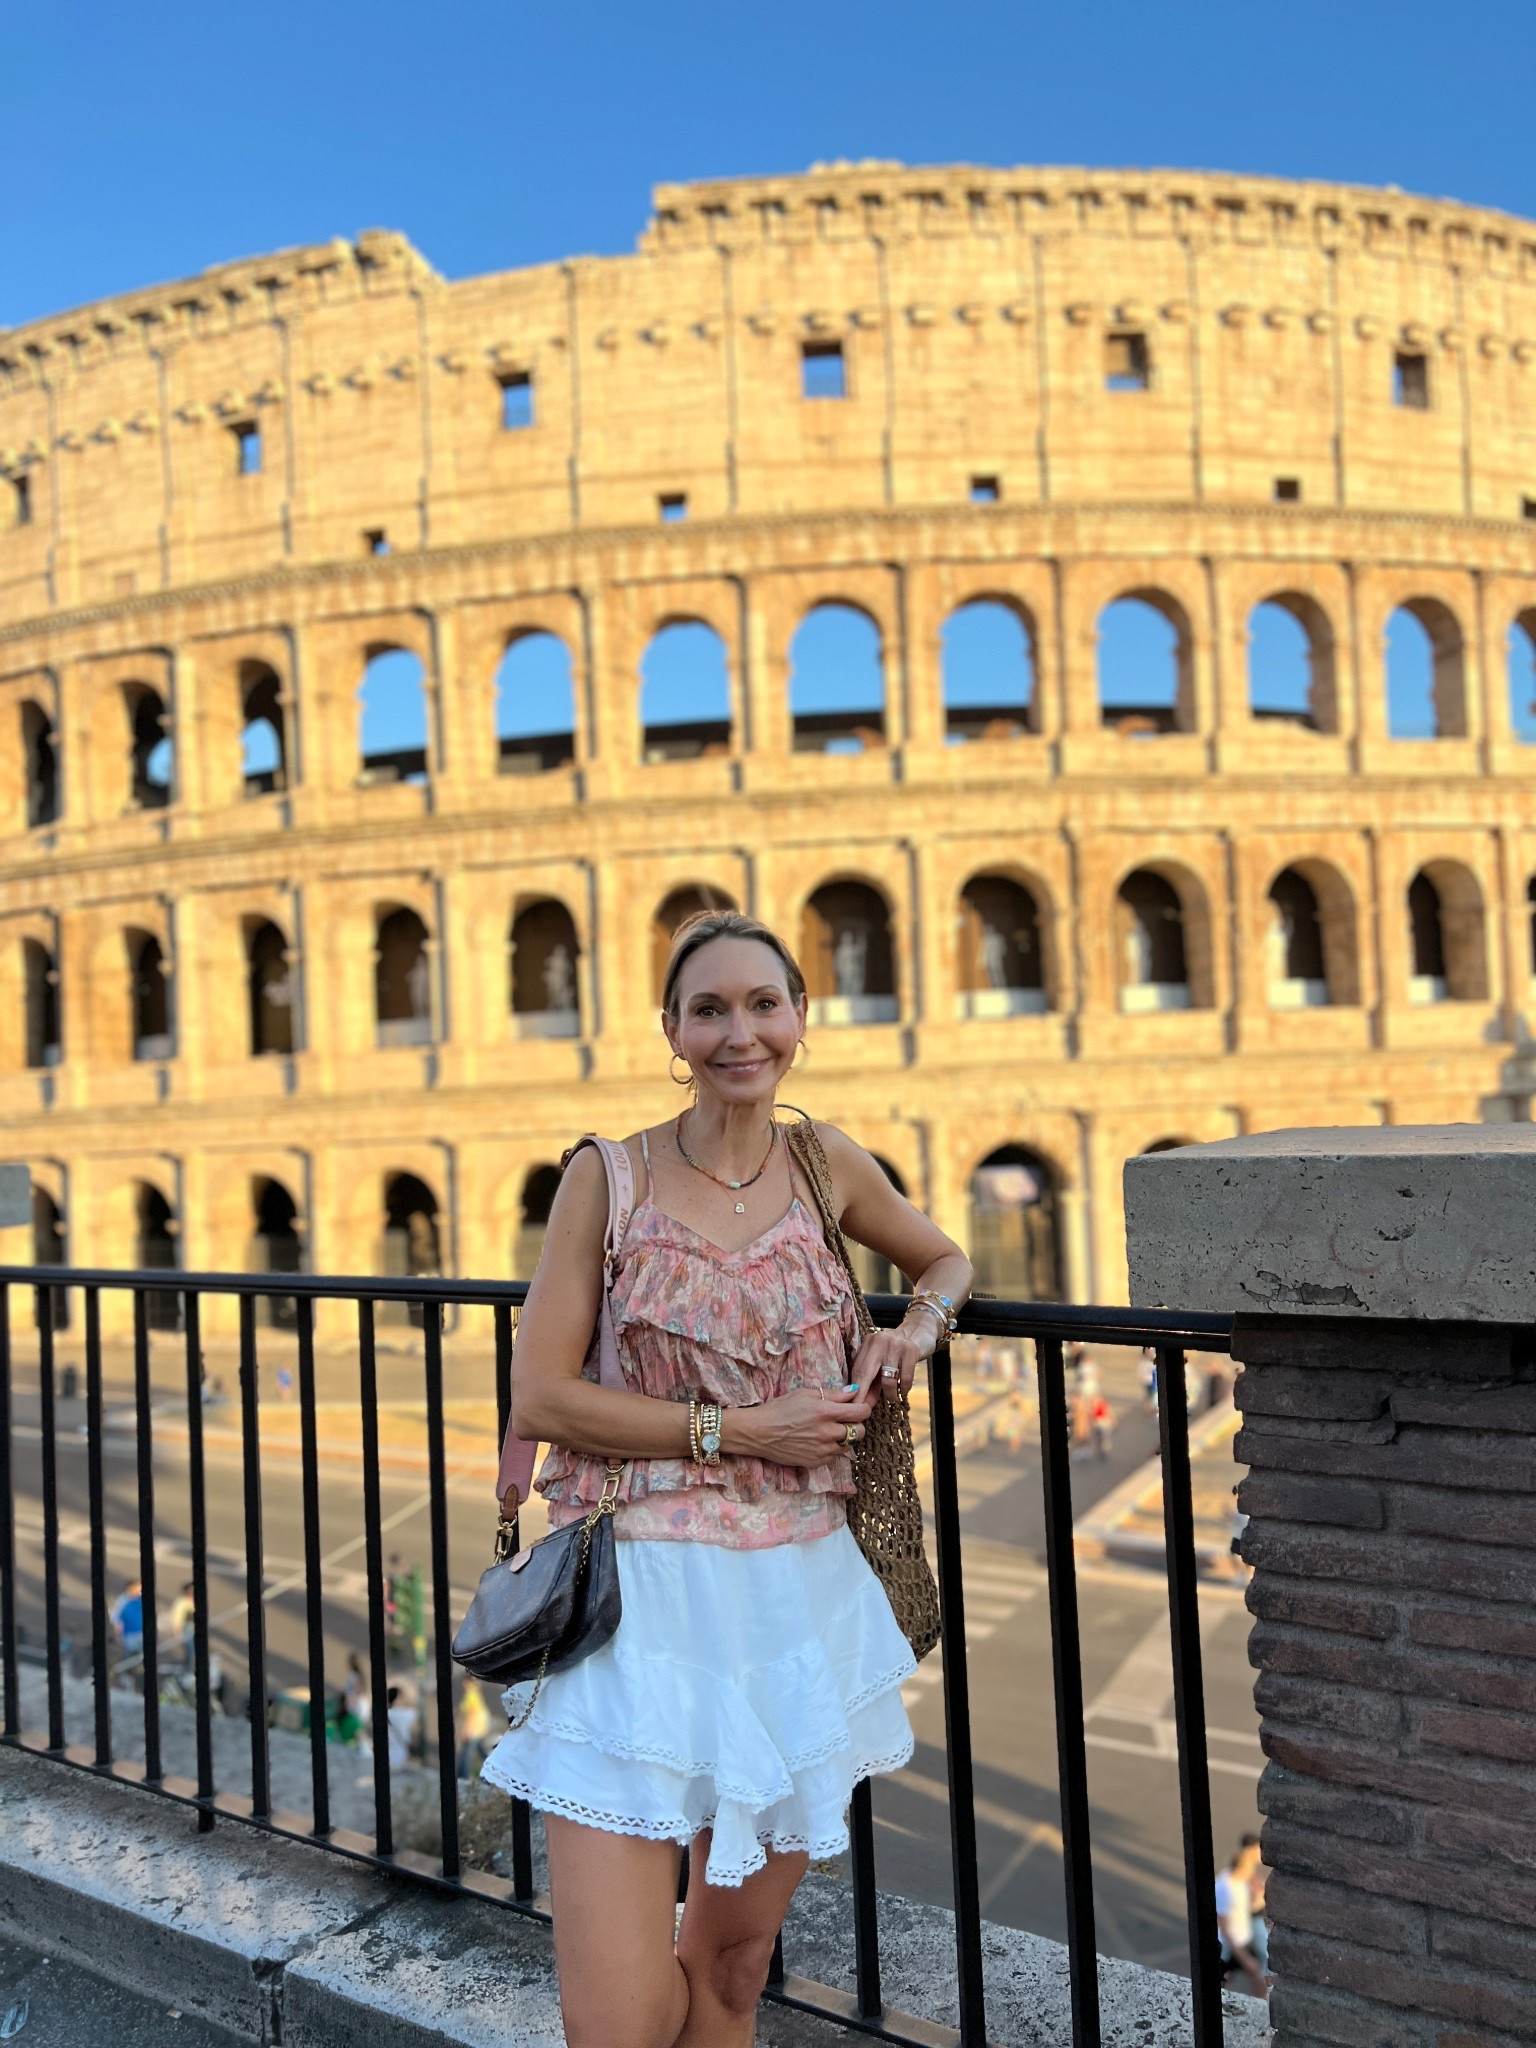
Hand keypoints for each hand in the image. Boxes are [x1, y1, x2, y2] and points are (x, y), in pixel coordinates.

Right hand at [731, 1382, 874, 1467]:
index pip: (861, 1412)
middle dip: (856, 1424)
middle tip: (845, 1420)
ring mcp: (823, 1450)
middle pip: (859, 1431)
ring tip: (830, 1430)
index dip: (864, 1408)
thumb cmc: (780, 1408)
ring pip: (848, 1445)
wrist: (760, 1432)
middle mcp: (827, 1432)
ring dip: (844, 1437)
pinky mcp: (816, 1462)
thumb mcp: (805, 1394)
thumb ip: (833, 1394)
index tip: (859, 1407)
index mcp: (826, 1412)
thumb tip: (854, 1392)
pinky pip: (835, 1456)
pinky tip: (819, 1441)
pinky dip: (832, 1448)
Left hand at [852, 1323, 928, 1400]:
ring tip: (892, 1397)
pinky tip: (904, 1390)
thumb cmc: (896, 1351)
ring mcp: (895, 1345)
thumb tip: (863, 1403)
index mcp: (868, 1343)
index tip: (853, 1406)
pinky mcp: (911, 1351)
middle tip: (864, 1410)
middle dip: (863, 1394)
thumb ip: (872, 1378)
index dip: (855, 1390)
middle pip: (866, 1373)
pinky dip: (904, 1389)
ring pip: (887, 1379)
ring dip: (889, 1394)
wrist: (919, 1331)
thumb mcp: (881, 1360)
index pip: (857, 1369)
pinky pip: (905, 1378)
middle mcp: (879, 1341)